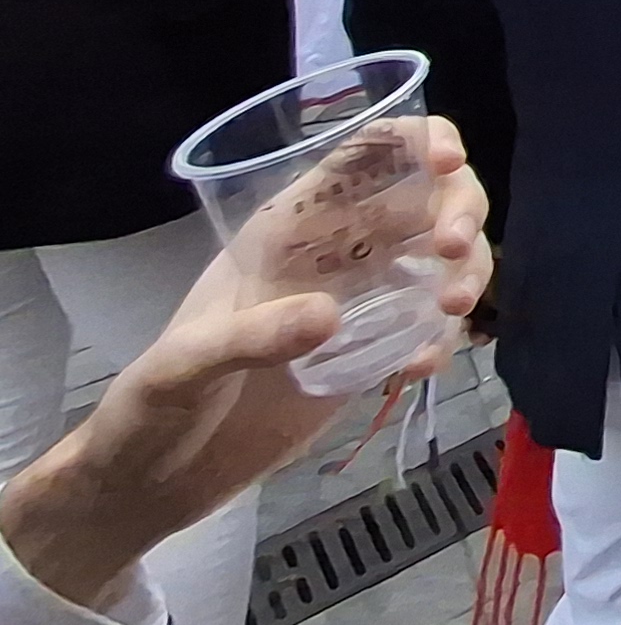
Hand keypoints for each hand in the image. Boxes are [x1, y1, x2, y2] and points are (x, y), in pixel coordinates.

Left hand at [0, 121, 487, 610]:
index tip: (447, 162)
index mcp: (286, 228)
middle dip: (460, 209)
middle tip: (454, 253)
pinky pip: (428, 327)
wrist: (152, 484)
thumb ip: (249, 337)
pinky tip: (417, 369)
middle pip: (425, 198)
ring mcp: (357, 303)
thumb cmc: (150, 408)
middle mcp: (332, 253)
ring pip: (441, 259)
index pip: (364, 154)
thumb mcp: (182, 367)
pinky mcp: (370, 354)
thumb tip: (330, 315)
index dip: (416, 140)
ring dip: (466, 272)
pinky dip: (441, 338)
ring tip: (448, 314)